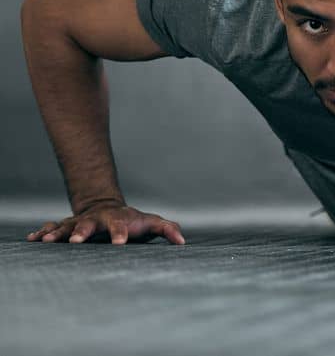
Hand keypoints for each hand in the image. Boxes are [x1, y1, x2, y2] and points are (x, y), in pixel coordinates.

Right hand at [25, 202, 185, 244]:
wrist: (108, 207)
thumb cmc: (134, 221)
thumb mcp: (152, 222)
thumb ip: (168, 230)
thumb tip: (183, 242)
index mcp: (118, 219)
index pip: (121, 226)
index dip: (121, 234)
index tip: (120, 244)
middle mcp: (97, 219)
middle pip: (89, 224)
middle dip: (83, 231)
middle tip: (76, 241)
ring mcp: (80, 221)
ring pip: (66, 226)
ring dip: (57, 233)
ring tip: (46, 241)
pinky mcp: (67, 226)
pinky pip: (53, 228)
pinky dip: (42, 233)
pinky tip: (32, 240)